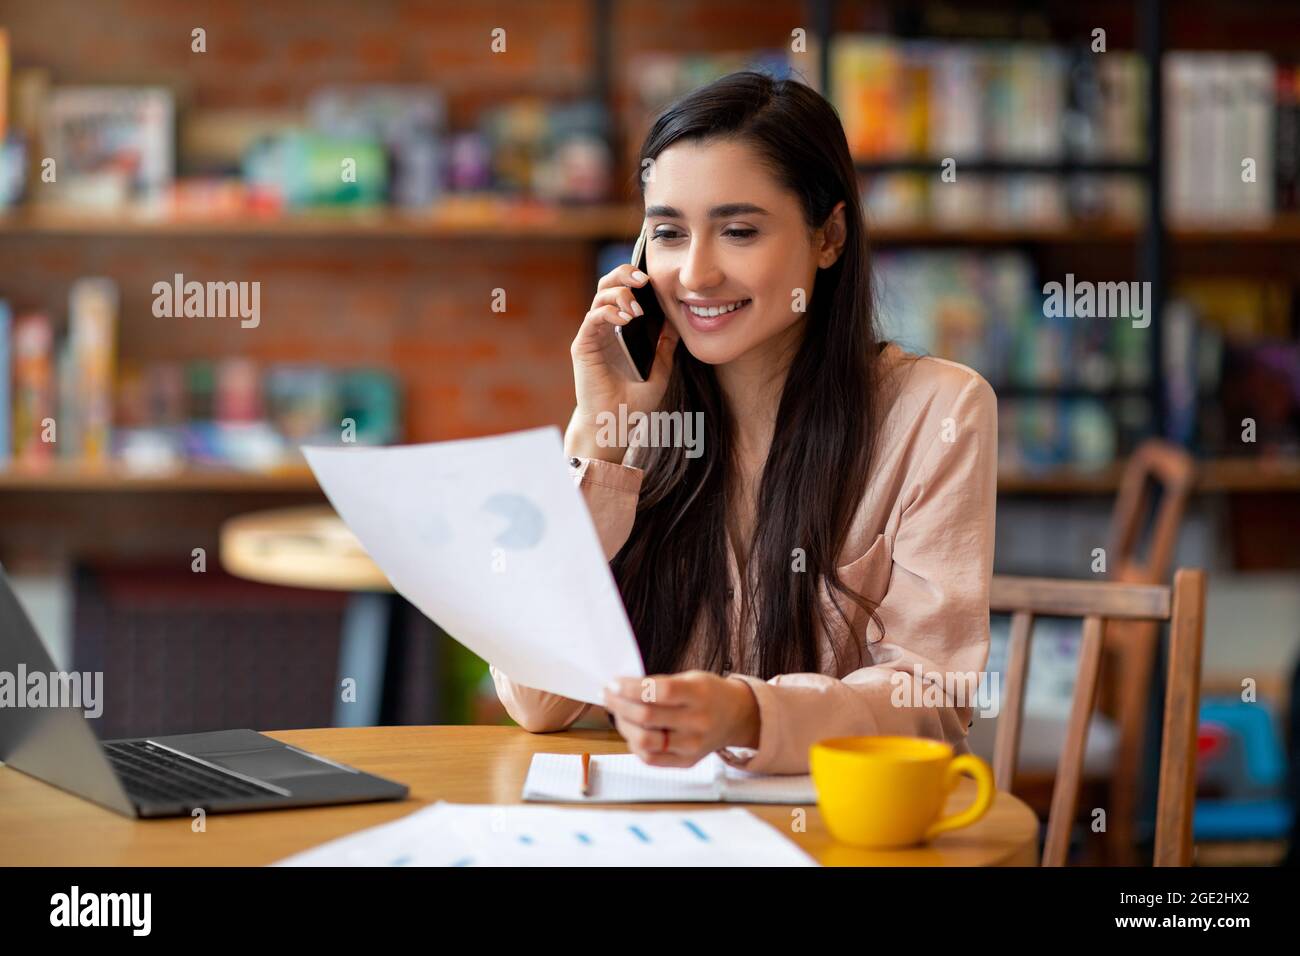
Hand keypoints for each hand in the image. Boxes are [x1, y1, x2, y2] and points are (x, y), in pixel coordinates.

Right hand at [566, 262, 680, 462]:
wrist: (614, 426)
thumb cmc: (633, 405)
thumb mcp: (659, 372)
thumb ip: (665, 348)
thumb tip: (676, 323)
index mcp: (621, 332)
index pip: (624, 293)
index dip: (636, 279)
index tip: (655, 280)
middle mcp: (604, 329)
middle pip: (608, 285)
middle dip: (624, 274)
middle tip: (644, 278)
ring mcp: (592, 336)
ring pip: (599, 297)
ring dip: (619, 294)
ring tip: (636, 307)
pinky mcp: (582, 346)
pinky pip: (592, 318)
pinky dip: (609, 312)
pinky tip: (626, 320)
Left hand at [602, 671, 759, 767]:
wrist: (737, 717)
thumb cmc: (709, 694)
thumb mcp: (690, 678)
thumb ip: (659, 685)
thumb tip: (620, 689)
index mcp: (699, 694)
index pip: (659, 692)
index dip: (630, 687)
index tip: (613, 682)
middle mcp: (698, 722)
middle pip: (647, 718)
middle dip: (619, 704)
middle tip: (608, 695)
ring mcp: (692, 745)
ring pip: (644, 741)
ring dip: (623, 725)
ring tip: (618, 713)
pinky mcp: (686, 761)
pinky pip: (650, 759)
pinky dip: (634, 744)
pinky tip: (632, 730)